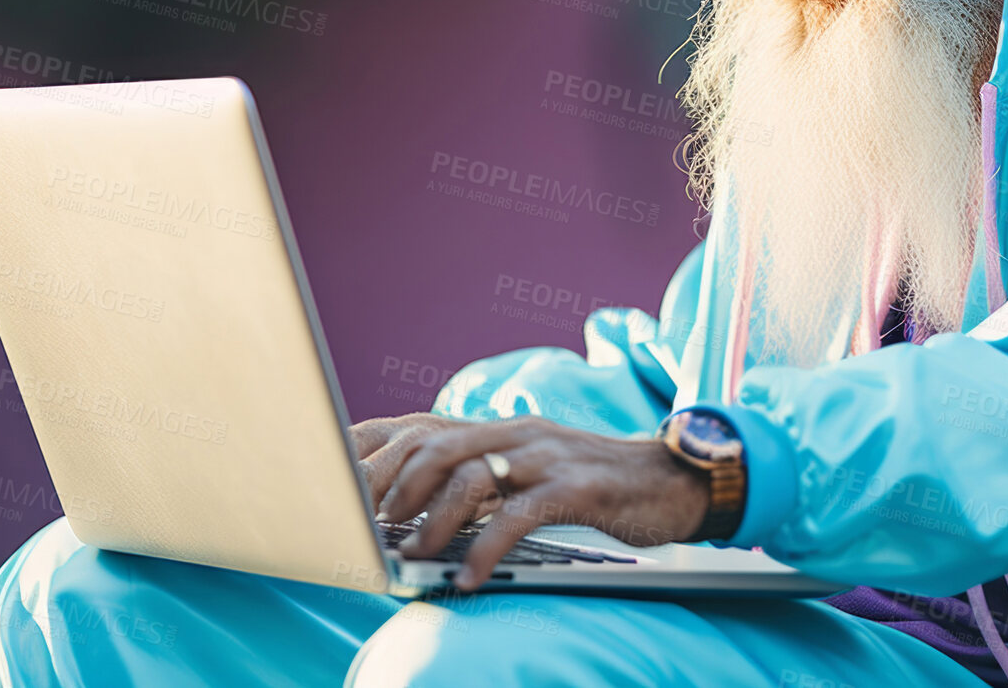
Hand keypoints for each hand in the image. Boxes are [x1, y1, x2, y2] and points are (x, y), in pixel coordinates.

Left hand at [371, 416, 710, 590]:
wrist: (675, 478)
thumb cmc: (596, 483)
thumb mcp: (531, 470)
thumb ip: (482, 477)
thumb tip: (417, 510)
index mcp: (497, 427)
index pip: (417, 428)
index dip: (371, 453)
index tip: (332, 486)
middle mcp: (515, 432)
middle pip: (431, 447)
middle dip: (388, 488)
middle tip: (362, 528)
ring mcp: (545, 456)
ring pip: (470, 476)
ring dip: (432, 521)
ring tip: (412, 557)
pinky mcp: (576, 486)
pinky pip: (519, 516)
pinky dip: (487, 550)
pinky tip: (469, 579)